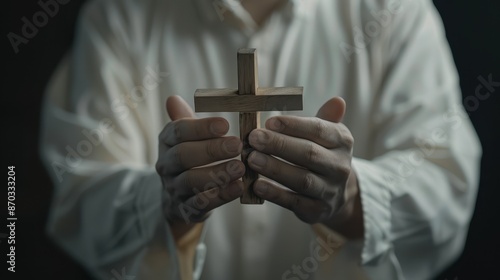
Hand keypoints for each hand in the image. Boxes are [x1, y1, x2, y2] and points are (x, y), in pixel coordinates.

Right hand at [156, 96, 244, 237]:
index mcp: (167, 142)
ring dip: (217, 173)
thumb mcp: (185, 138)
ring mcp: (174, 188)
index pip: (178, 132)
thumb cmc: (189, 158)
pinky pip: (202, 202)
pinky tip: (238, 187)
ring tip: (240, 167)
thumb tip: (173, 98)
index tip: (225, 124)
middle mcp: (166, 165)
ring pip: (191, 180)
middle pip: (183, 156)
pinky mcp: (186, 208)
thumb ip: (184, 119)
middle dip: (211, 150)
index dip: (201, 128)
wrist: (177, 198)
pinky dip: (221, 195)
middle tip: (237, 145)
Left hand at [248, 97, 362, 237]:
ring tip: (251, 159)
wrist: (337, 193)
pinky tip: (257, 185)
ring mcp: (330, 190)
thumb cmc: (322, 154)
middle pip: (309, 154)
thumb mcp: (327, 134)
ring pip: (302, 179)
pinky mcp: (317, 211)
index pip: (318, 130)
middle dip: (279, 145)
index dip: (293, 126)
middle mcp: (340, 166)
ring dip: (275, 169)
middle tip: (253, 138)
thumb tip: (336, 101)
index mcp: (342, 141)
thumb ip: (325, 118)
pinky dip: (275, 194)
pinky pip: (295, 202)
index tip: (269, 122)